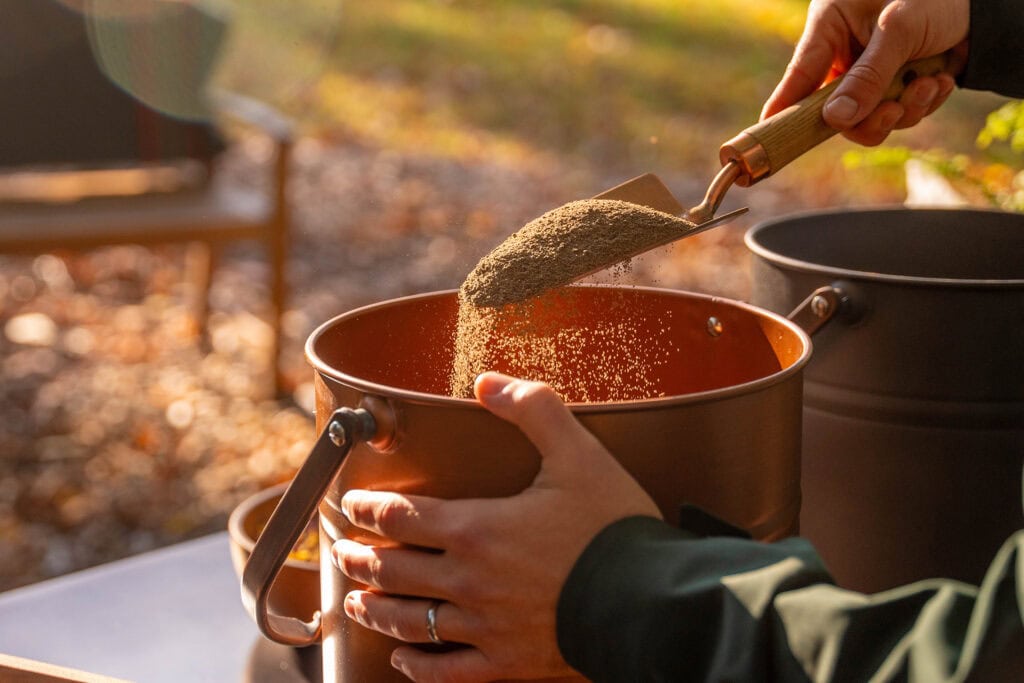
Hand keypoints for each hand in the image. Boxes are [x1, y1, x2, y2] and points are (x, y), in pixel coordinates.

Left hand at [331, 372, 660, 681]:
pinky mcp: (506, 662)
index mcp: (477, 528)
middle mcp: (469, 580)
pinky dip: (418, 666)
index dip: (368, 508)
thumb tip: (488, 382)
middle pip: (392, 570)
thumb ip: (533, 410)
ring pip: (409, 621)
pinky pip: (447, 672)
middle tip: (341, 552)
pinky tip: (402, 660)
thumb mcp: (578, 453)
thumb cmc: (612, 528)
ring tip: (355, 602)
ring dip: (374, 609)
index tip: (352, 504)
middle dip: (358, 558)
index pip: (401, 516)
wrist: (650, 601)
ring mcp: (484, 627)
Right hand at [762, 0, 968, 144]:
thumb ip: (867, 78)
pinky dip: (920, 104)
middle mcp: (844, 51)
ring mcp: (868, 71)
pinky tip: (938, 80)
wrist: (987, 9)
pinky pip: (896, 114)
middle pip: (834, 108)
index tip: (768, 134)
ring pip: (867, 117)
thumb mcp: (898, 31)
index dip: (784, 108)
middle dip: (868, 115)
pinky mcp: (893, 85)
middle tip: (893, 111)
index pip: (799, 74)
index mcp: (830, 24)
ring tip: (928, 85)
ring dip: (903, 110)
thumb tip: (835, 120)